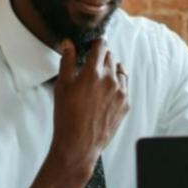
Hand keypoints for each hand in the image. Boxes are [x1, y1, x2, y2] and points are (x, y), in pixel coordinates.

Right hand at [49, 39, 129, 175]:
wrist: (79, 144)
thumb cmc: (67, 116)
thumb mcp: (62, 86)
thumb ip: (67, 61)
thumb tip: (68, 44)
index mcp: (93, 72)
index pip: (101, 46)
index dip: (96, 43)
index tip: (93, 45)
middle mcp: (110, 80)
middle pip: (110, 57)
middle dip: (101, 58)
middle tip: (91, 67)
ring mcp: (121, 93)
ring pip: (120, 71)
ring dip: (111, 70)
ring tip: (99, 80)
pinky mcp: (125, 105)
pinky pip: (124, 87)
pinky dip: (116, 85)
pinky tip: (105, 94)